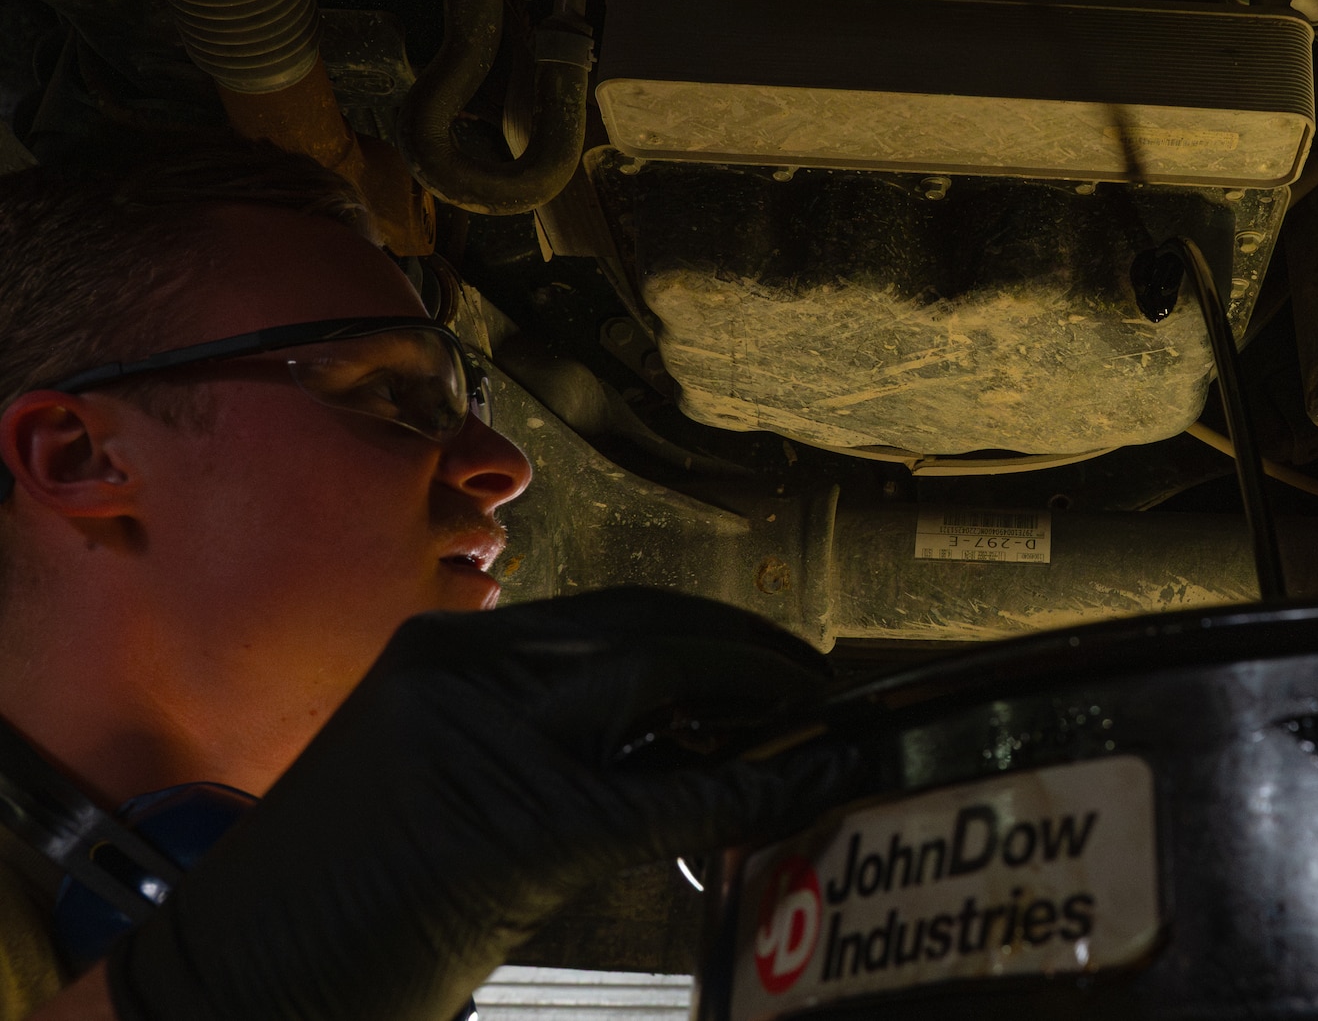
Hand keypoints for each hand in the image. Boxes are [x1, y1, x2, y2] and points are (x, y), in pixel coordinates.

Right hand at [106, 588, 855, 1020]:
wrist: (223, 985)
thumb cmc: (327, 902)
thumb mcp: (425, 778)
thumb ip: (528, 739)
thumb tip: (661, 741)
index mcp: (441, 652)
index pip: (608, 613)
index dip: (704, 630)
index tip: (765, 655)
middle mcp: (460, 670)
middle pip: (645, 629)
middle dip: (747, 651)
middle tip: (812, 681)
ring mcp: (481, 739)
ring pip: (658, 681)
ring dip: (756, 698)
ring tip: (815, 721)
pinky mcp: (510, 826)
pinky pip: (663, 791)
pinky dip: (748, 787)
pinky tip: (803, 788)